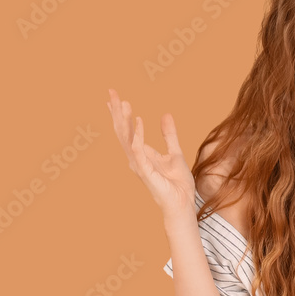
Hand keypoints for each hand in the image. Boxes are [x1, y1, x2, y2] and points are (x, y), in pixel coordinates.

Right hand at [107, 87, 196, 221]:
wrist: (183, 203)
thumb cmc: (178, 184)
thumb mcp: (176, 153)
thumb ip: (169, 135)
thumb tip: (165, 114)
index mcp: (142, 154)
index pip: (127, 130)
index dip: (121, 114)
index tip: (114, 97)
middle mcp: (136, 159)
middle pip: (122, 131)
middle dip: (117, 112)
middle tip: (111, 92)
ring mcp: (139, 165)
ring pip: (127, 138)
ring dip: (125, 120)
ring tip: (124, 103)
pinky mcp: (145, 171)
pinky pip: (138, 150)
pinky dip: (138, 135)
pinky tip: (139, 120)